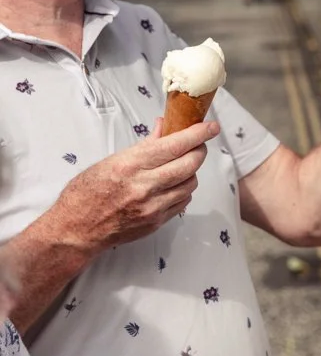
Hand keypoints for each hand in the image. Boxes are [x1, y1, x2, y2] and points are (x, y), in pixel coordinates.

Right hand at [48, 120, 219, 256]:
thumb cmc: (87, 192)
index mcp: (132, 165)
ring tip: (180, 166)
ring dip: (191, 172)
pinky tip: (172, 185)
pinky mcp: (156, 223)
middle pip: (191, 164)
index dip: (199, 133)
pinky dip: (183, 190)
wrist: (75, 230)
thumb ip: (145, 145)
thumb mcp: (112, 161)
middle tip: (197, 145)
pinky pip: (183, 201)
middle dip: (199, 151)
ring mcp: (152, 207)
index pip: (176, 145)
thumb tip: (165, 126)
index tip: (212, 127)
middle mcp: (145, 186)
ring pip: (191, 183)